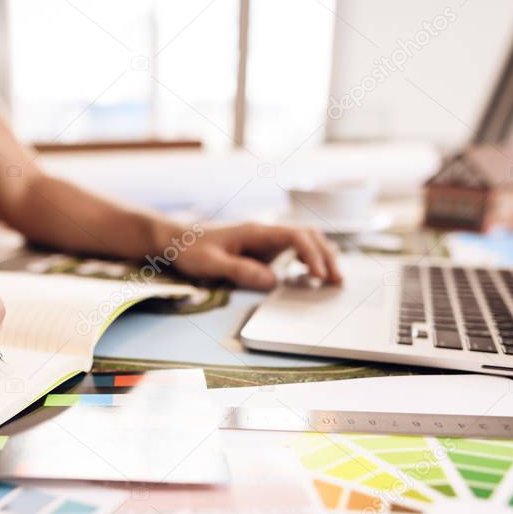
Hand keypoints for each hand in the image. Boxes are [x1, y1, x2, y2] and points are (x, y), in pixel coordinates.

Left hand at [170, 223, 341, 289]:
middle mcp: (265, 232)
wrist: (176, 239)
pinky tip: (313, 275)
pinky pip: (293, 249)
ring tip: (333, 279)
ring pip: (304, 240)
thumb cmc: (190, 249)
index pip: (295, 236)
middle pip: (308, 235)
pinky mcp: (262, 248)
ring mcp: (265, 239)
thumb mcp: (210, 263)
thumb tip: (272, 282)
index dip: (311, 254)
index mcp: (255, 231)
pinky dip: (309, 259)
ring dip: (321, 256)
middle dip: (325, 255)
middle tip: (336, 280)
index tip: (318, 275)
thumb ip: (240, 271)